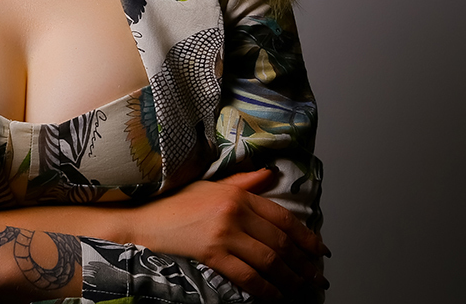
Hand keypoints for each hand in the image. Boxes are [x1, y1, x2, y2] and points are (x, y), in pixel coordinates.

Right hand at [128, 168, 329, 300]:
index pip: (282, 217)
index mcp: (238, 194)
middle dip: (303, 262)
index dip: (306, 236)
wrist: (145, 220)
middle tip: (316, 276)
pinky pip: (248, 276)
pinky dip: (266, 289)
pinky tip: (276, 296)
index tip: (320, 250)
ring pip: (269, 260)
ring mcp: (224, 233)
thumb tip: (270, 174)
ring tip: (301, 288)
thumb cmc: (176, 204)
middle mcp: (235, 211)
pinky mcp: (212, 254)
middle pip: (280, 241)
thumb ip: (244, 181)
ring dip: (290, 278)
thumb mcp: (211, 185)